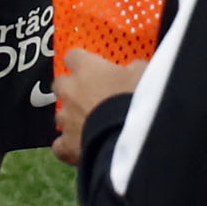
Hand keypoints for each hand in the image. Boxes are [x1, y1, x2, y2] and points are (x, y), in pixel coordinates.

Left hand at [48, 47, 141, 164]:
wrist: (132, 136)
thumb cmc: (138, 99)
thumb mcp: (145, 73)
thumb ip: (133, 69)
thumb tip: (133, 70)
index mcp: (87, 68)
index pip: (73, 57)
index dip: (82, 63)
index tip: (91, 67)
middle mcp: (70, 91)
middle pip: (61, 84)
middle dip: (73, 90)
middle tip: (93, 97)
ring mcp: (66, 118)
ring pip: (61, 115)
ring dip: (73, 118)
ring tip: (93, 126)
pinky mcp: (67, 145)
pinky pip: (60, 146)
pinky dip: (69, 147)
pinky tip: (81, 149)